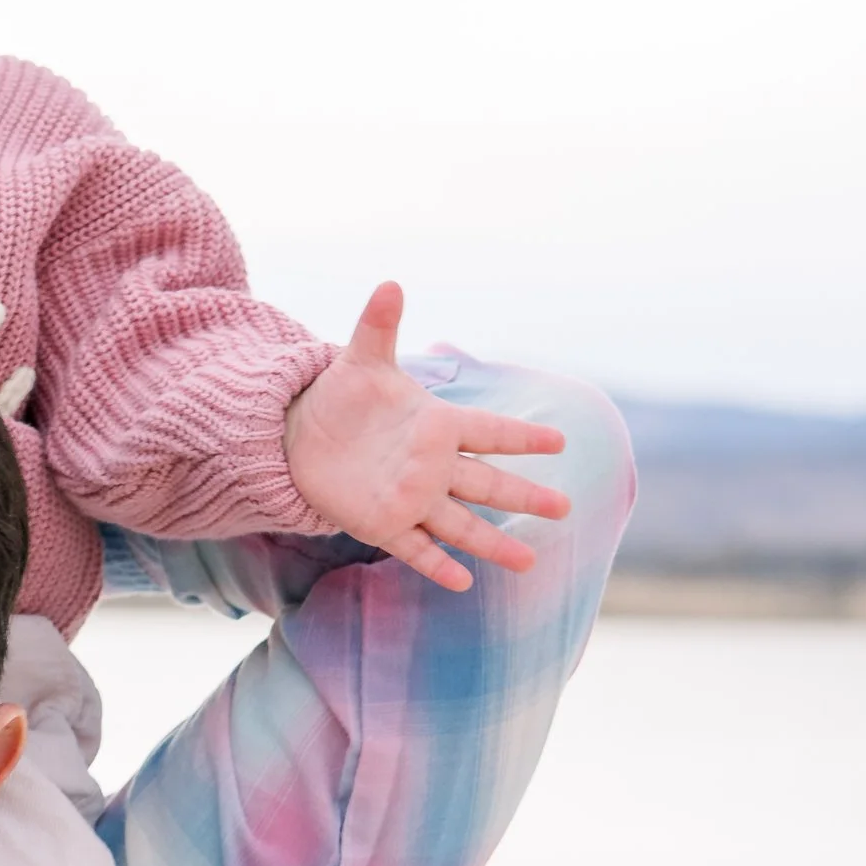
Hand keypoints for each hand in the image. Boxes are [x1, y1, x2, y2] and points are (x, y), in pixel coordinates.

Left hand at [283, 283, 570, 589]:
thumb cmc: (341, 396)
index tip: (558, 441)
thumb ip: (378, 325)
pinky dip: (438, 564)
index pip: (487, 431)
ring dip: (493, 542)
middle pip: (487, 483)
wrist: (300, 433)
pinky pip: (416, 548)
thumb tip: (389, 282)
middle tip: (564, 506)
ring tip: (528, 560)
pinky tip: (463, 582)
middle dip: (524, 494)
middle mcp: (431, 467)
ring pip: (461, 524)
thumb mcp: (360, 359)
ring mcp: (411, 499)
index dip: (520, 436)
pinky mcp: (383, 523)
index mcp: (436, 425)